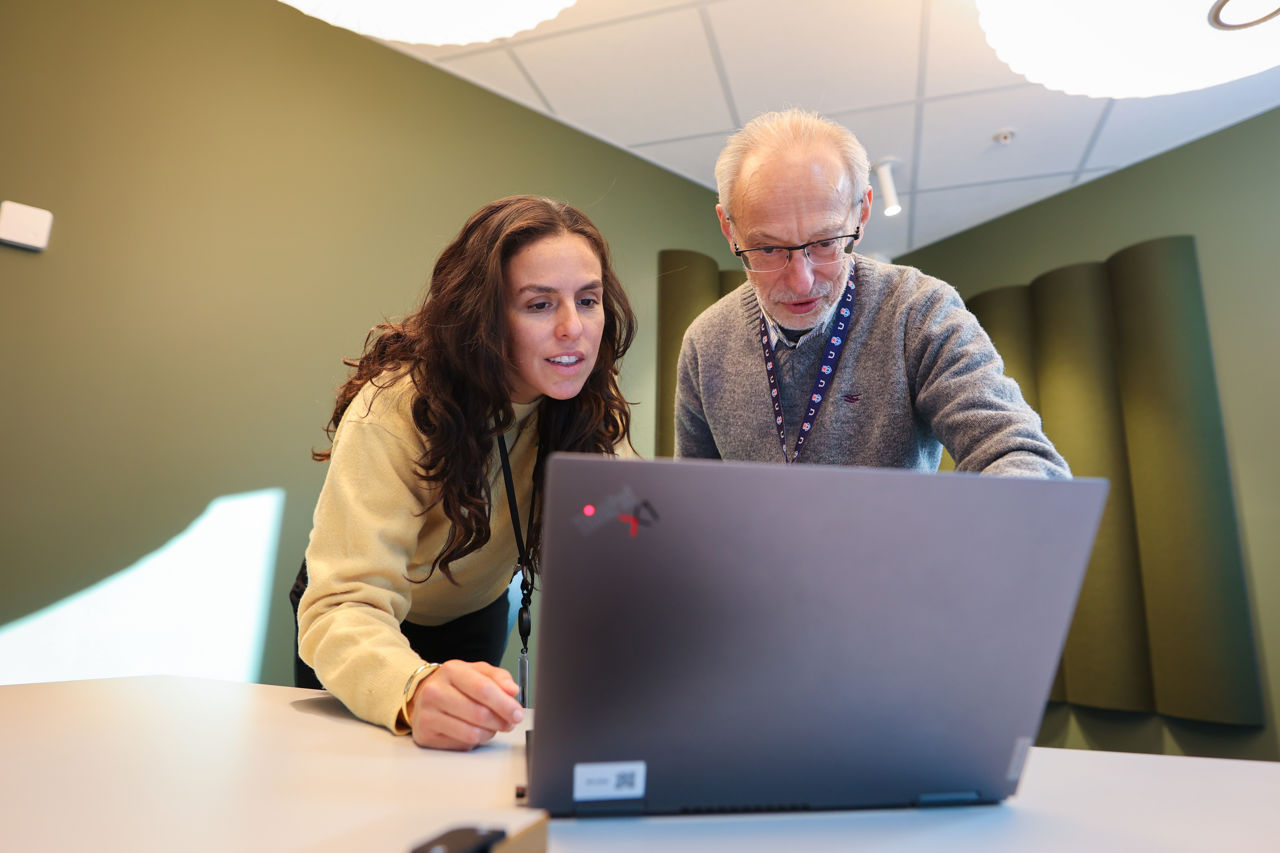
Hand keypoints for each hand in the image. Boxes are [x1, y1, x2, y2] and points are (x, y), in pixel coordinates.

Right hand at [406, 660, 523, 750]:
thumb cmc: (455, 684)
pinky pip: (462, 744)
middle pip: (479, 713)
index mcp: (451, 671)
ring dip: (490, 732)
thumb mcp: (477, 672)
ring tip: (492, 726)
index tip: (517, 713)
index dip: (505, 704)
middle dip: (501, 721)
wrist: (423, 694)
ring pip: (472, 733)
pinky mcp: (426, 735)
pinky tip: (474, 730)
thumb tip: (512, 690)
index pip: (483, 689)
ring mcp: (428, 714)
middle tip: (510, 722)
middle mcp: (435, 691)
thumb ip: (499, 678)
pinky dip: (475, 741)